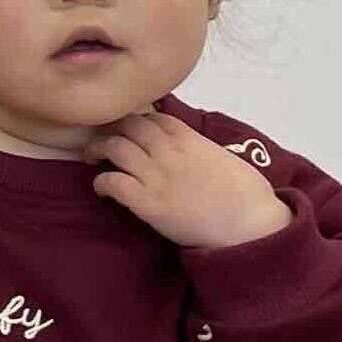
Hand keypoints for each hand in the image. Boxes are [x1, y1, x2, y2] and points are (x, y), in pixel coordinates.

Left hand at [91, 112, 288, 250]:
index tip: (128, 130)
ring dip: (97, 149)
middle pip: (129, 125)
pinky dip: (100, 182)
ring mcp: (157, 176)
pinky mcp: (147, 202)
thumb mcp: (223, 157)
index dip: (136, 121)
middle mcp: (170, 152)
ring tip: (92, 157)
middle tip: (102, 141)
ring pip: (114, 147)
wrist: (249, 224)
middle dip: (111, 129)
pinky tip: (102, 189)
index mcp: (191, 139)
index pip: (154, 117)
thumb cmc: (245, 194)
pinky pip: (112, 182)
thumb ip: (199, 147)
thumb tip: (187, 148)